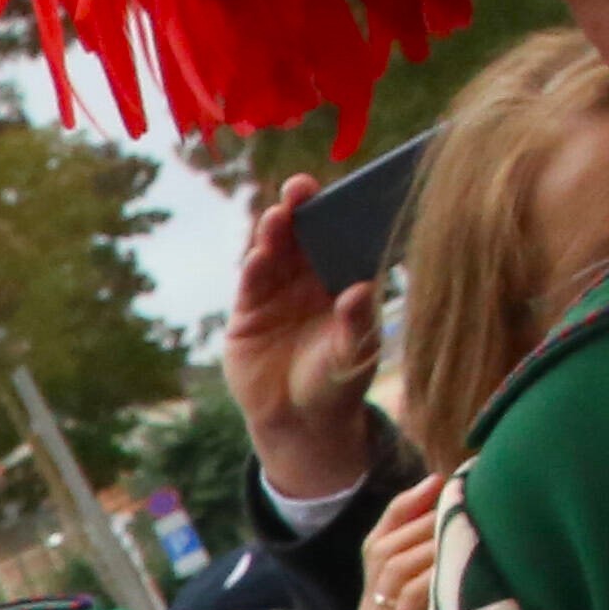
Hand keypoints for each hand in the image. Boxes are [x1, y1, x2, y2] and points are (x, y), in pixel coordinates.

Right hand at [223, 177, 386, 505]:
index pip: (343, 235)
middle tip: (301, 188)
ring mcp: (276, 292)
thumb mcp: (355, 355)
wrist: (298, 421)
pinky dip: (253, 268)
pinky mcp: (246, 313)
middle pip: (305, 234)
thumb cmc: (339, 382)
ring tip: (278, 217)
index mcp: (343, 277)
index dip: (341, 210)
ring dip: (274, 232)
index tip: (346, 189)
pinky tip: (257, 257)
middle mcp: (309, 277)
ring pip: (274, 252)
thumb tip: (361, 290)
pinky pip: (250, 283)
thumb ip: (358, 324)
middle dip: (302, 209)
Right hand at [363, 477, 474, 609]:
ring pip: (393, 572)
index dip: (401, 510)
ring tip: (461, 528)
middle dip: (419, 522)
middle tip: (456, 505)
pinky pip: (410, 598)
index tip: (436, 481)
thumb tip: (444, 501)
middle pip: (380, 555)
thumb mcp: (440, 604)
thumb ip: (432, 569)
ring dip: (430, 543)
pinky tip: (455, 560)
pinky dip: (434, 573)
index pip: (373, 547)